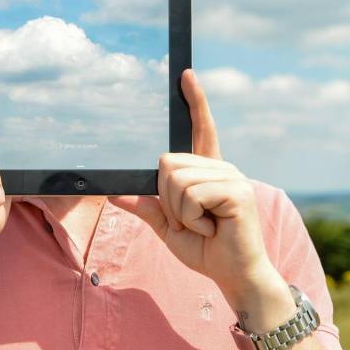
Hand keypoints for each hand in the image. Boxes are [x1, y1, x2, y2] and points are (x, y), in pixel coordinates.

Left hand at [109, 69, 283, 304]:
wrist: (234, 276)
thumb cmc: (206, 250)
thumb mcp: (168, 227)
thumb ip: (146, 206)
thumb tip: (113, 193)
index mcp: (208, 171)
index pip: (200, 128)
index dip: (194, 101)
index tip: (185, 74)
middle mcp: (222, 167)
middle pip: (167, 163)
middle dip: (168, 199)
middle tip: (192, 221)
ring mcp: (232, 177)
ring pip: (175, 180)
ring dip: (179, 212)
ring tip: (204, 225)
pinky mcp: (237, 191)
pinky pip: (190, 196)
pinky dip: (191, 218)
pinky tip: (213, 227)